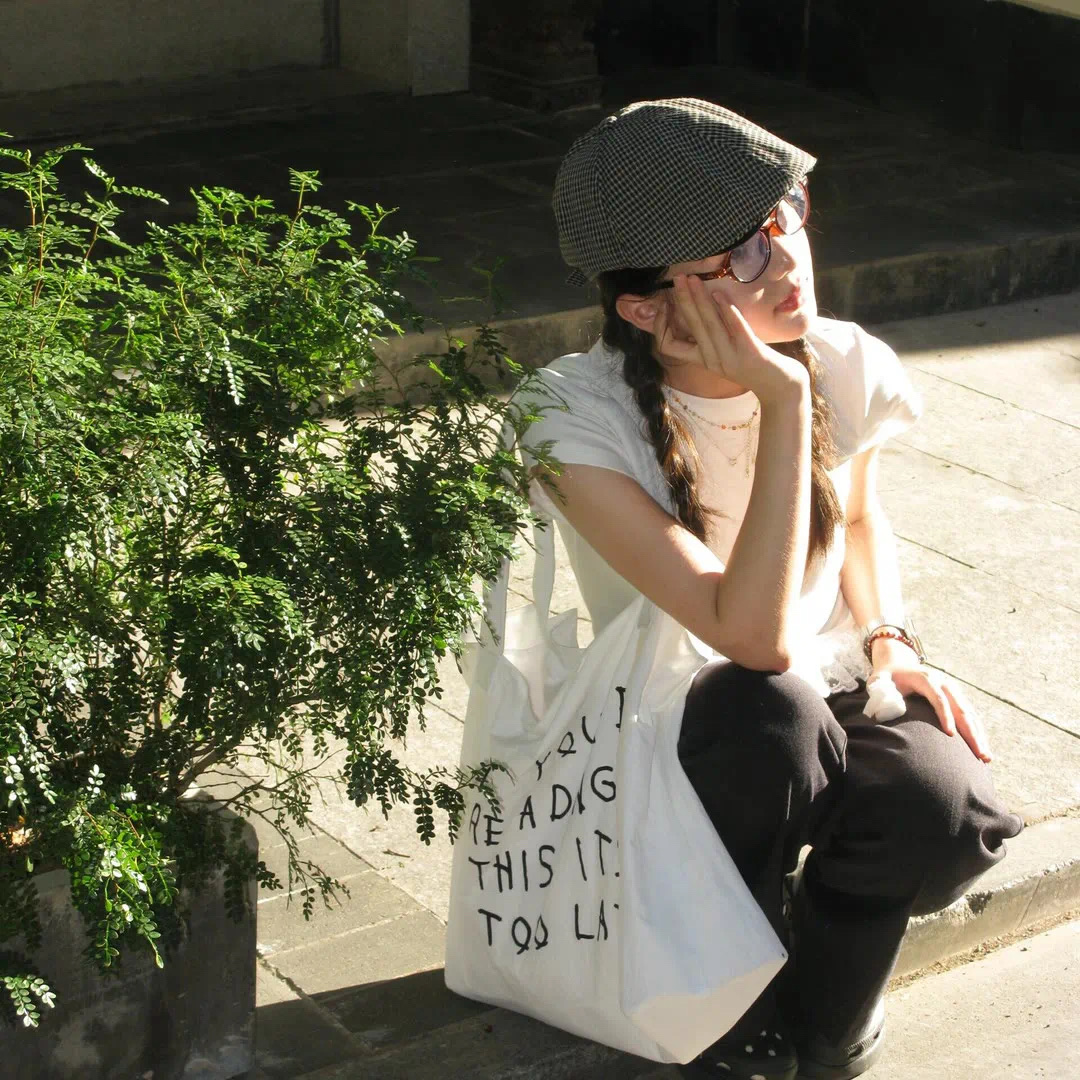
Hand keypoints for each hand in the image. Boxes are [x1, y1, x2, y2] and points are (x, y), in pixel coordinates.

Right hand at [654, 274, 807, 401]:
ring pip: (708, 325)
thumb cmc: (752, 364)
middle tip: (677, 277)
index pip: (668, 346)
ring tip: (693, 279)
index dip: (661, 325)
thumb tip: (698, 306)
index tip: (665, 304)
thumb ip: (710, 335)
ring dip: (699, 299)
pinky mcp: (750, 352)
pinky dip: (726, 310)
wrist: (780, 387)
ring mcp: (730, 357)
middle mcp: (712, 360)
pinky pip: (735, 328)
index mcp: (702, 359)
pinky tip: (719, 294)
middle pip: (689, 327)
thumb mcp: (724, 351)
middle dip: (682, 300)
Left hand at [871, 645, 991, 762]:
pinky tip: (982, 748)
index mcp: (925, 679)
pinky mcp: (956, 697)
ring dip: (978, 735)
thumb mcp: (878, 681)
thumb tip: (885, 711)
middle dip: (970, 732)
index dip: (945, 716)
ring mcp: (952, 690)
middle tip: (978, 754)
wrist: (898, 664)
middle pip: (960, 708)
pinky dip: (977, 732)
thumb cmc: (886, 677)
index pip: (938, 698)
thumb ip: (880, 693)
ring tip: (986, 757)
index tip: (950, 736)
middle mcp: (943, 683)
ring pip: (970, 714)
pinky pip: (970, 715)